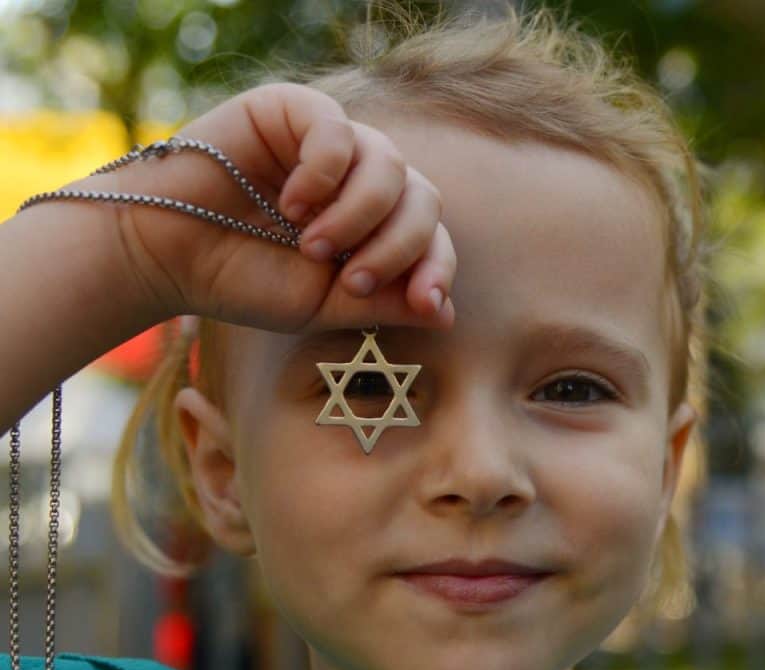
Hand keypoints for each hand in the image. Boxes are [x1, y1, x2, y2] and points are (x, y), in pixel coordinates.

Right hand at [85, 82, 455, 332]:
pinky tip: (291, 205)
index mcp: (373, 224)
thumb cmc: (241, 280)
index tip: (423, 302)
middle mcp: (359, 179)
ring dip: (360, 215)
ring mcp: (331, 143)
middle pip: (424, 198)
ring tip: (311, 246)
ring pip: (390, 163)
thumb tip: (447, 313)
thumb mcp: (323, 304)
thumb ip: (384, 302)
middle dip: (398, 246)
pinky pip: (339, 131)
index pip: (432, 236)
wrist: (165, 256)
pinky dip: (323, 174)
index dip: (437, 267)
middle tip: (349, 278)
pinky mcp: (293, 110)